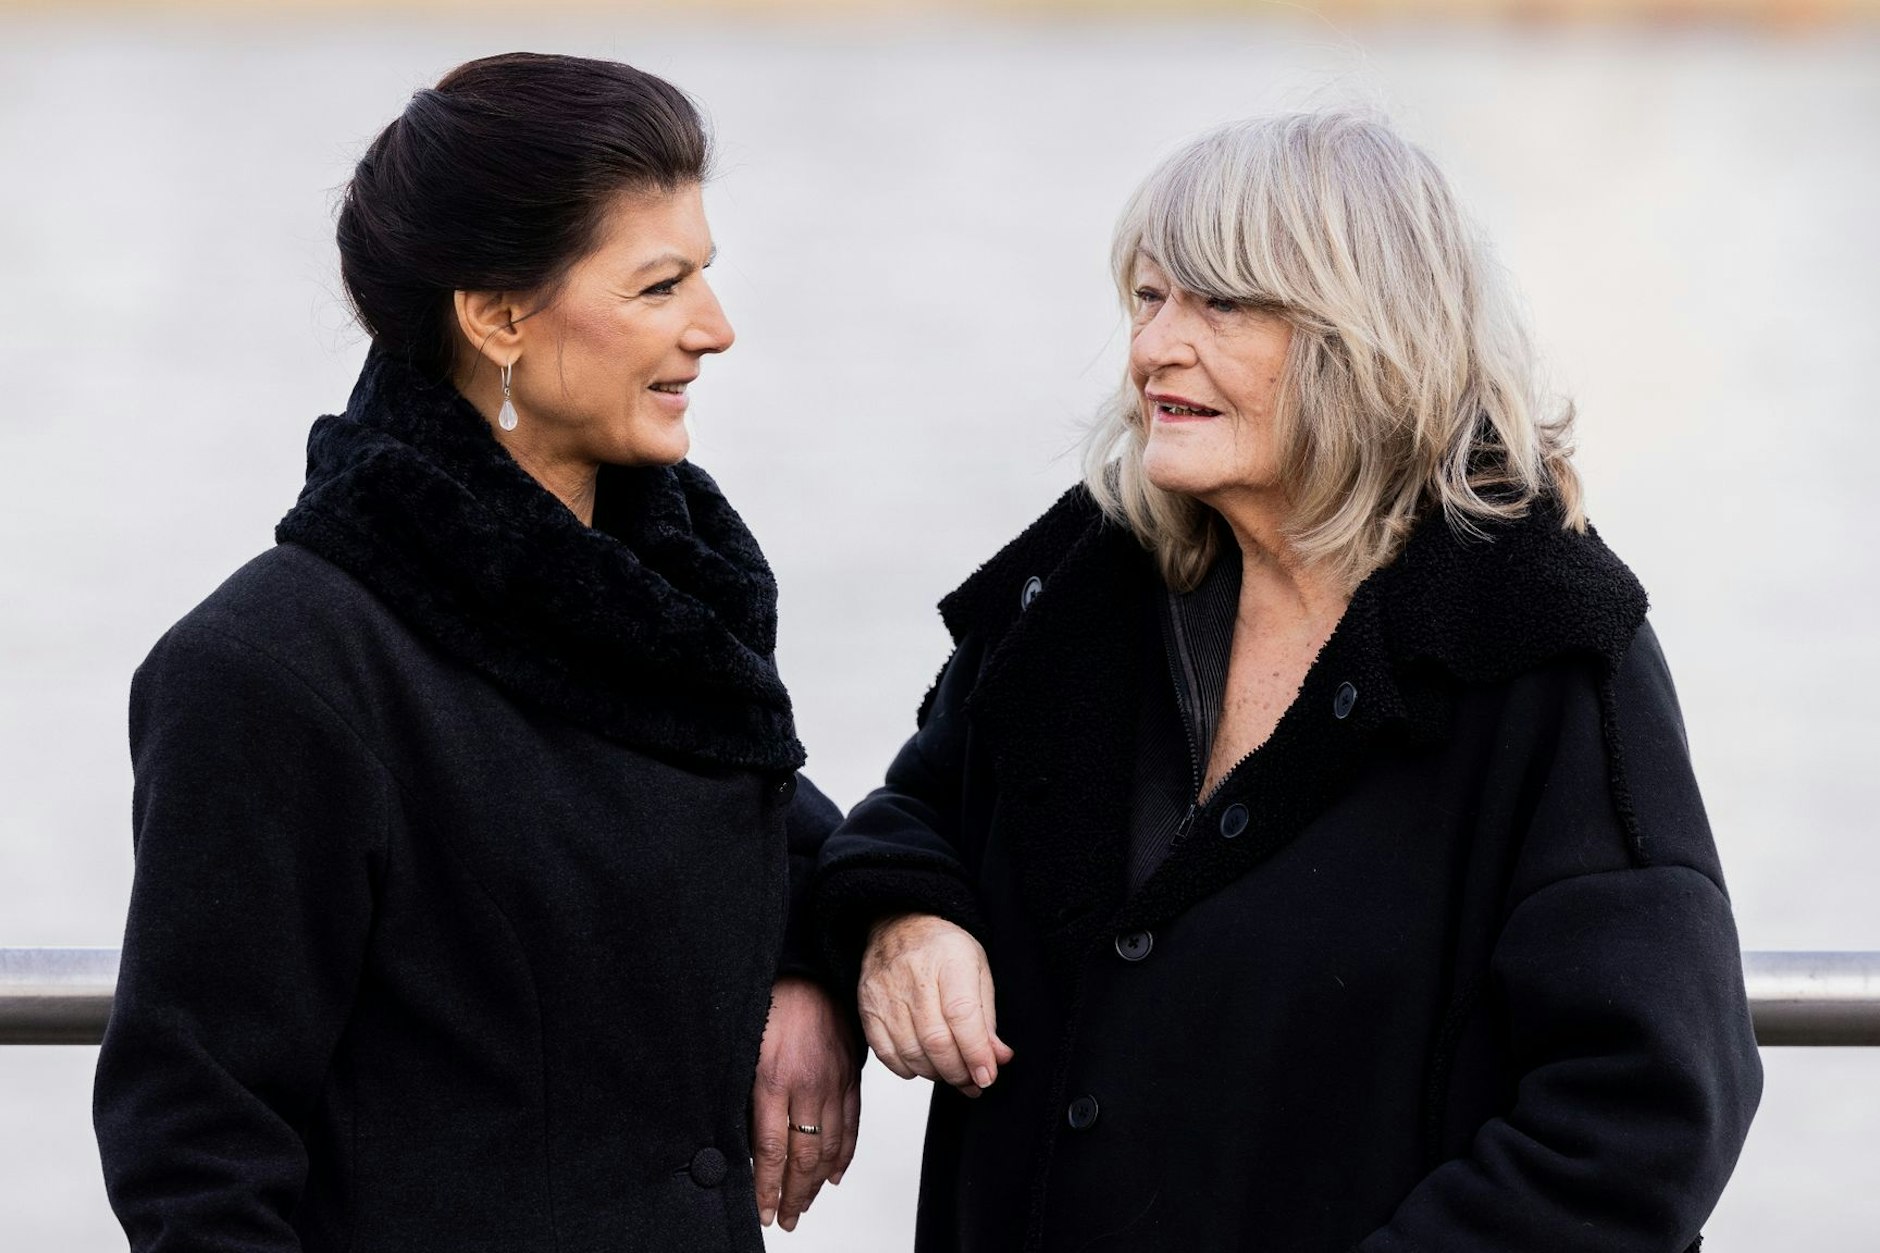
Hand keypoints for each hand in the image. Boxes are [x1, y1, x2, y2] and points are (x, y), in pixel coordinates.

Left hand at [752, 976, 859, 1232]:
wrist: (808, 971)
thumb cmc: (770, 1005)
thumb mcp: (742, 1050)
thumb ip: (745, 1098)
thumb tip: (742, 1143)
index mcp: (773, 1080)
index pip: (769, 1151)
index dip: (767, 1187)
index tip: (764, 1211)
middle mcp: (806, 1086)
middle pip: (802, 1156)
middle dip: (793, 1195)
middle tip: (786, 1220)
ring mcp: (833, 1083)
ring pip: (829, 1146)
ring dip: (816, 1183)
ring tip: (805, 1206)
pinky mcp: (850, 1076)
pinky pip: (850, 1124)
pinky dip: (844, 1155)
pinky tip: (833, 1175)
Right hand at [858, 913, 1013, 1096]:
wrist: (899, 923)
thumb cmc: (944, 949)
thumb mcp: (978, 970)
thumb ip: (987, 1018)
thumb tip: (998, 1060)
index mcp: (950, 960)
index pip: (962, 1016)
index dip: (976, 1053)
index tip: (987, 1075)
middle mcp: (914, 975)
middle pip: (937, 1041)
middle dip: (959, 1072)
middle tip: (973, 1081)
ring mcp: (886, 992)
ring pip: (912, 1053)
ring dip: (936, 1074)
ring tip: (951, 1073)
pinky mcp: (867, 1007)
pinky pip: (886, 1054)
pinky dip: (908, 1070)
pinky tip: (923, 1065)